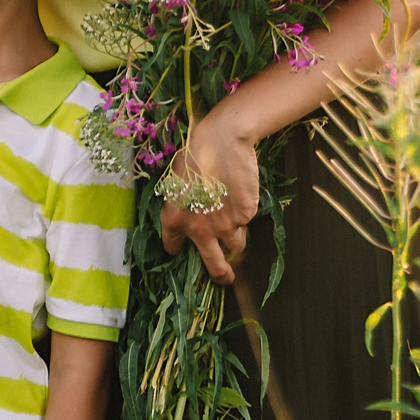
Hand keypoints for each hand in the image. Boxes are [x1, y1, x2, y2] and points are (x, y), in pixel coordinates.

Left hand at [158, 107, 260, 283]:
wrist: (222, 141)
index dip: (177, 249)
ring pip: (236, 246)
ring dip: (236, 241)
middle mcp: (199, 229)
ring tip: (234, 223)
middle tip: (224, 278)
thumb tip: (191, 214)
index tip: (180, 251)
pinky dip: (244, 215)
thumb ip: (181, 205)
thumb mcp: (175, 181)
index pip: (172, 246)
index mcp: (174, 219)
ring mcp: (225, 226)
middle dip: (220, 275)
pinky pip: (246, 223)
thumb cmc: (195, 153)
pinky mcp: (245, 216)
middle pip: (214, 265)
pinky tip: (240, 195)